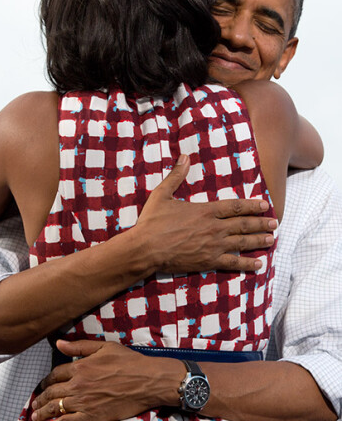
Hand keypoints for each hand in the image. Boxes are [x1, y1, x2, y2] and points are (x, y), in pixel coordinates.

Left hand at [30, 339, 183, 420]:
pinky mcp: (90, 416)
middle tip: (34, 402)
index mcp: (80, 367)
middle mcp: (77, 385)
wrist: (146, 380)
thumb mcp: (103, 347)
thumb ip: (78, 347)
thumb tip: (59, 343)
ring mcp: (83, 402)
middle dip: (40, 398)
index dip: (47, 380)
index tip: (44, 384)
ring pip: (55, 408)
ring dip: (41, 412)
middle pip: (52, 392)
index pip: (55, 374)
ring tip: (34, 417)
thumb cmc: (128, 361)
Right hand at [126, 155, 277, 274]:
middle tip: (275, 223)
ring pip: (242, 242)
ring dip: (258, 240)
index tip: (265, 205)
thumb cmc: (152, 222)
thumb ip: (176, 176)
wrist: (146, 248)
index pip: (235, 206)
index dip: (252, 205)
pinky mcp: (208, 261)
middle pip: (243, 224)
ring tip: (271, 239)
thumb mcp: (162, 194)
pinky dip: (247, 263)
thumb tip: (184, 157)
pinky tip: (258, 264)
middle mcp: (214, 228)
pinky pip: (233, 262)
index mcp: (205, 211)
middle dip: (260, 223)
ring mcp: (213, 246)